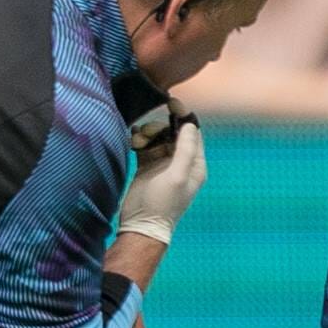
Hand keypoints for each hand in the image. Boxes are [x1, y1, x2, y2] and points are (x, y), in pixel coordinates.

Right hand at [119, 105, 205, 245]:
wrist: (141, 226)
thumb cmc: (162, 204)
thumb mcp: (177, 177)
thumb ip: (184, 150)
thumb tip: (190, 125)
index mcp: (194, 165)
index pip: (192, 133)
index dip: (183, 116)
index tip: (171, 101)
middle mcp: (180, 163)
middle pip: (172, 132)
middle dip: (159, 127)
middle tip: (146, 133)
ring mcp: (163, 164)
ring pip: (157, 137)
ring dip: (147, 134)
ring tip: (137, 141)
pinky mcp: (146, 167)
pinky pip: (145, 145)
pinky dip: (139, 140)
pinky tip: (132, 140)